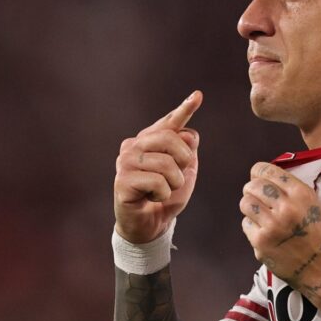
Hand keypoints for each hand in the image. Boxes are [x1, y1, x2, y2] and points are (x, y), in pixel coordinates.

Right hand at [114, 91, 201, 242]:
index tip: (198, 96)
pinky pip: (158, 182)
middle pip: (170, 138)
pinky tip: (151, 198)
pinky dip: (162, 194)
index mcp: (148, 140)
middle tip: (176, 178)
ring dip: (174, 183)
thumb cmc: (166, 196)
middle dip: (183, 160)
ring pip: (166, 164)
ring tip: (163, 191)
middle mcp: (133, 145)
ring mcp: (125, 162)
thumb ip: (187, 152)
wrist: (150, 225)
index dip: (184, 109)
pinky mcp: (122, 181)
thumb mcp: (184, 172)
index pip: (170, 123)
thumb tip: (190, 134)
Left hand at [239, 162, 320, 292]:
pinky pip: (246, 224)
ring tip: (259, 213)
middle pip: (253, 186)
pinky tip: (264, 231)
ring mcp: (271, 226)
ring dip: (250, 206)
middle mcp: (285, 208)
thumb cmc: (320, 236)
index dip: (258, 172)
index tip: (257, 176)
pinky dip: (252, 226)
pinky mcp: (261, 243)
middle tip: (256, 196)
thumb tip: (264, 178)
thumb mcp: (313, 204)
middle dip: (252, 189)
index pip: (268, 171)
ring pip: (245, 203)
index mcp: (301, 194)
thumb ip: (291, 190)